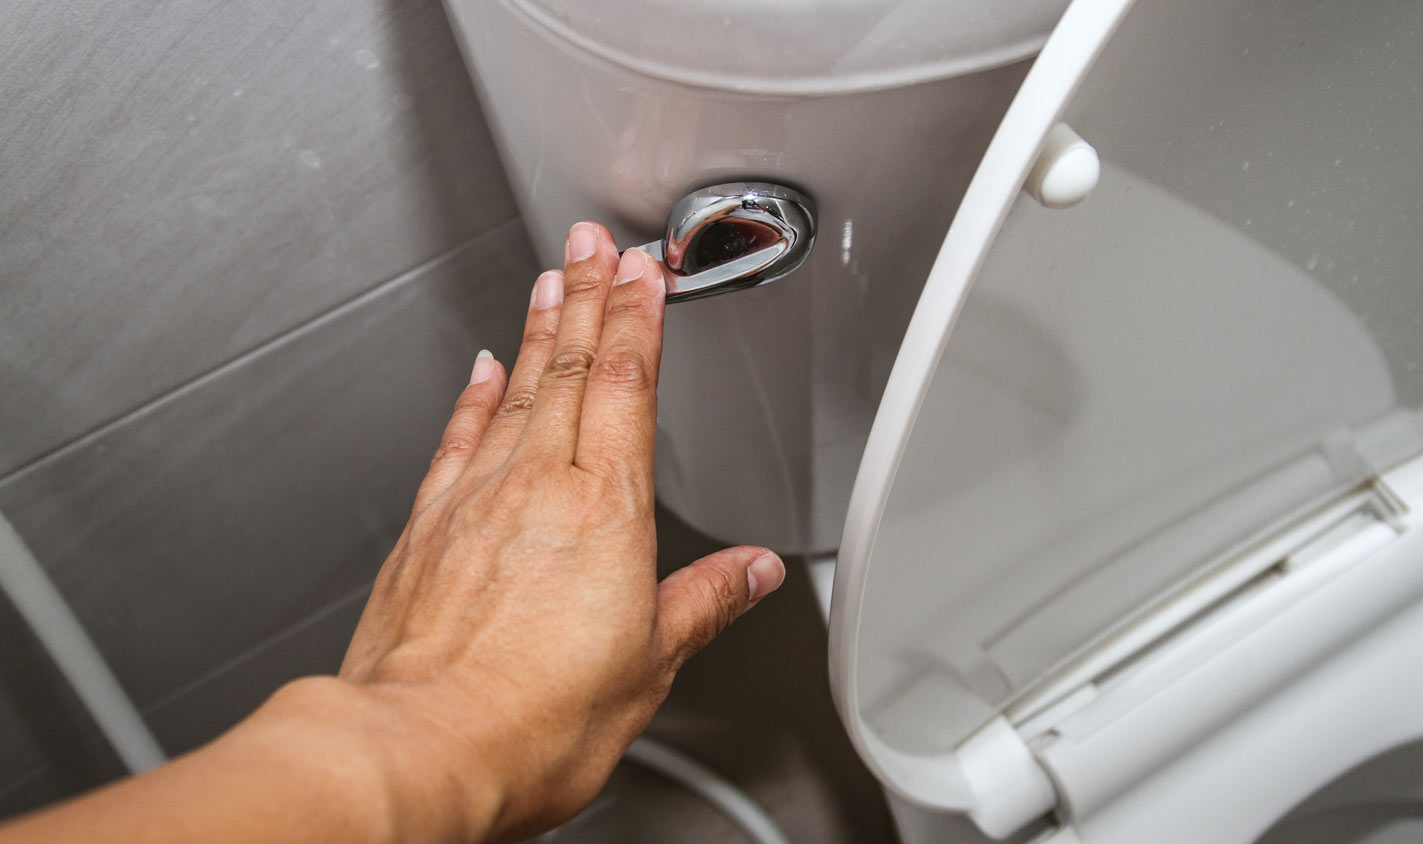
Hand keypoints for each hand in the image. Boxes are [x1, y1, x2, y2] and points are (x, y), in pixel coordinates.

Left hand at [325, 222, 785, 841]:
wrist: (418, 751)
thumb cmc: (531, 722)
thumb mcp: (650, 667)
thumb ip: (702, 604)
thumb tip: (751, 573)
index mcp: (605, 513)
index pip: (626, 387)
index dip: (638, 321)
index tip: (645, 274)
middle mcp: (536, 490)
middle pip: (570, 369)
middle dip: (588, 296)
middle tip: (594, 242)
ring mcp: (474, 501)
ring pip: (514, 390)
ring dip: (537, 328)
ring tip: (550, 278)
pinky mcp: (426, 528)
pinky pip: (457, 439)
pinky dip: (474, 397)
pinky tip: (480, 371)